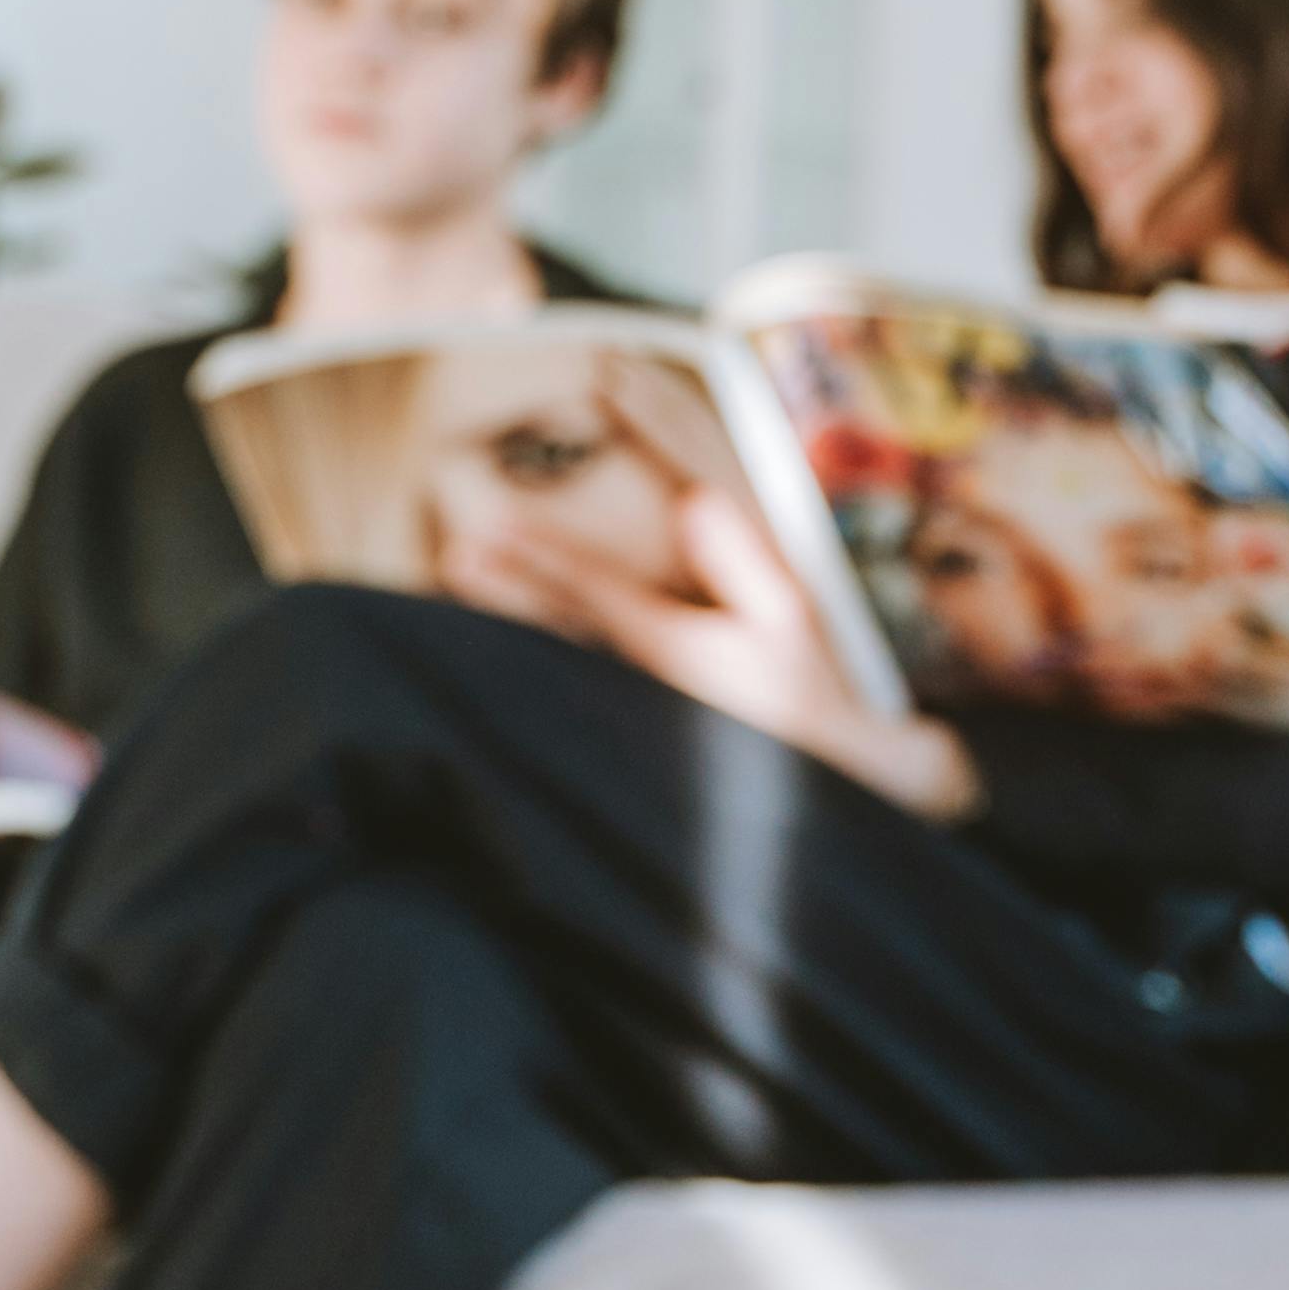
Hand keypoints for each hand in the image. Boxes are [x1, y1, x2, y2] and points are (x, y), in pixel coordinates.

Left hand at [474, 484, 980, 820]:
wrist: (830, 787)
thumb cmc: (810, 700)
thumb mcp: (791, 617)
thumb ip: (741, 558)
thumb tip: (694, 503)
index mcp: (668, 649)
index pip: (591, 590)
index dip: (539, 556)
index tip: (489, 530)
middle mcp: (634, 687)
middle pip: (556, 627)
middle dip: (507, 591)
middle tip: (458, 558)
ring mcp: (630, 718)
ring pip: (561, 662)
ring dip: (516, 628)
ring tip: (472, 600)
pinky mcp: (634, 743)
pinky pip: (577, 693)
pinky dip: (544, 669)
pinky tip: (521, 663)